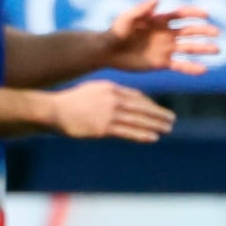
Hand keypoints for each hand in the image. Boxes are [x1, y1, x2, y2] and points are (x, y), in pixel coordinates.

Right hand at [48, 79, 174, 140]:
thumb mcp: (94, 90)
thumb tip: (126, 101)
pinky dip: (142, 135)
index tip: (158, 111)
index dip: (150, 105)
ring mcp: (109, 114)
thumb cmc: (72, 101)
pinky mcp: (103, 128)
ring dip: (155, 125)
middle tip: (172, 119)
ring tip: (167, 128)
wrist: (54, 110)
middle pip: (142, 107)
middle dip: (158, 114)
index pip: (137, 97)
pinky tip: (153, 137)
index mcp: (112, 88)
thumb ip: (111, 95)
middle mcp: (113, 99)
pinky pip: (128, 132)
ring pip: (138, 120)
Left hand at [103, 0, 220, 74]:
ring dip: (203, 48)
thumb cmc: (115, 31)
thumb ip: (143, 8)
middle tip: (217, 33)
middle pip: (190, 31)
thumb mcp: (128, 17)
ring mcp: (165, 49)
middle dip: (204, 31)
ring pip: (189, 48)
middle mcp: (166, 34)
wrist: (107, 52)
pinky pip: (180, 65)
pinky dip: (192, 67)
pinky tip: (204, 69)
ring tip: (217, 49)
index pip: (181, 15)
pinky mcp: (162, 63)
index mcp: (159, 21)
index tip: (206, 15)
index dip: (194, 14)